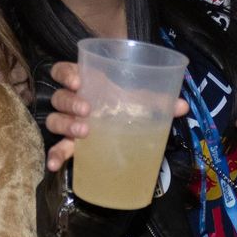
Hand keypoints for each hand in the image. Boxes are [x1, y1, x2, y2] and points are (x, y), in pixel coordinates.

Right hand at [42, 61, 187, 171]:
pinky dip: (54, 156)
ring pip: (54, 120)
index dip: (65, 74)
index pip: (63, 71)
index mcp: (85, 82)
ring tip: (83, 132)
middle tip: (87, 109)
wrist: (122, 118)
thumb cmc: (126, 101)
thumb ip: (157, 100)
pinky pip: (57, 148)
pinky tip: (54, 165)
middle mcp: (72, 101)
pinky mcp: (70, 144)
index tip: (78, 81)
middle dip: (70, 103)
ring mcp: (69, 123)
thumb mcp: (139, 98)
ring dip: (65, 125)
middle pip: (59, 97)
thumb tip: (182, 106)